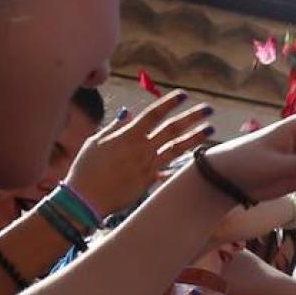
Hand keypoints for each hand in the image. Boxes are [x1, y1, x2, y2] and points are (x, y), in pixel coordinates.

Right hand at [67, 91, 214, 216]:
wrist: (85, 199)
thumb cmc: (86, 168)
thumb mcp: (96, 142)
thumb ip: (114, 127)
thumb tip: (127, 113)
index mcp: (128, 135)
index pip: (153, 114)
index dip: (169, 103)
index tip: (183, 95)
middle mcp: (142, 148)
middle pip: (172, 129)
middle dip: (192, 117)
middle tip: (209, 109)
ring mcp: (148, 165)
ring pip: (177, 148)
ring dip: (195, 138)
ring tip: (210, 129)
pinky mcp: (149, 181)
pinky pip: (170, 170)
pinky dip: (181, 164)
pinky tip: (196, 160)